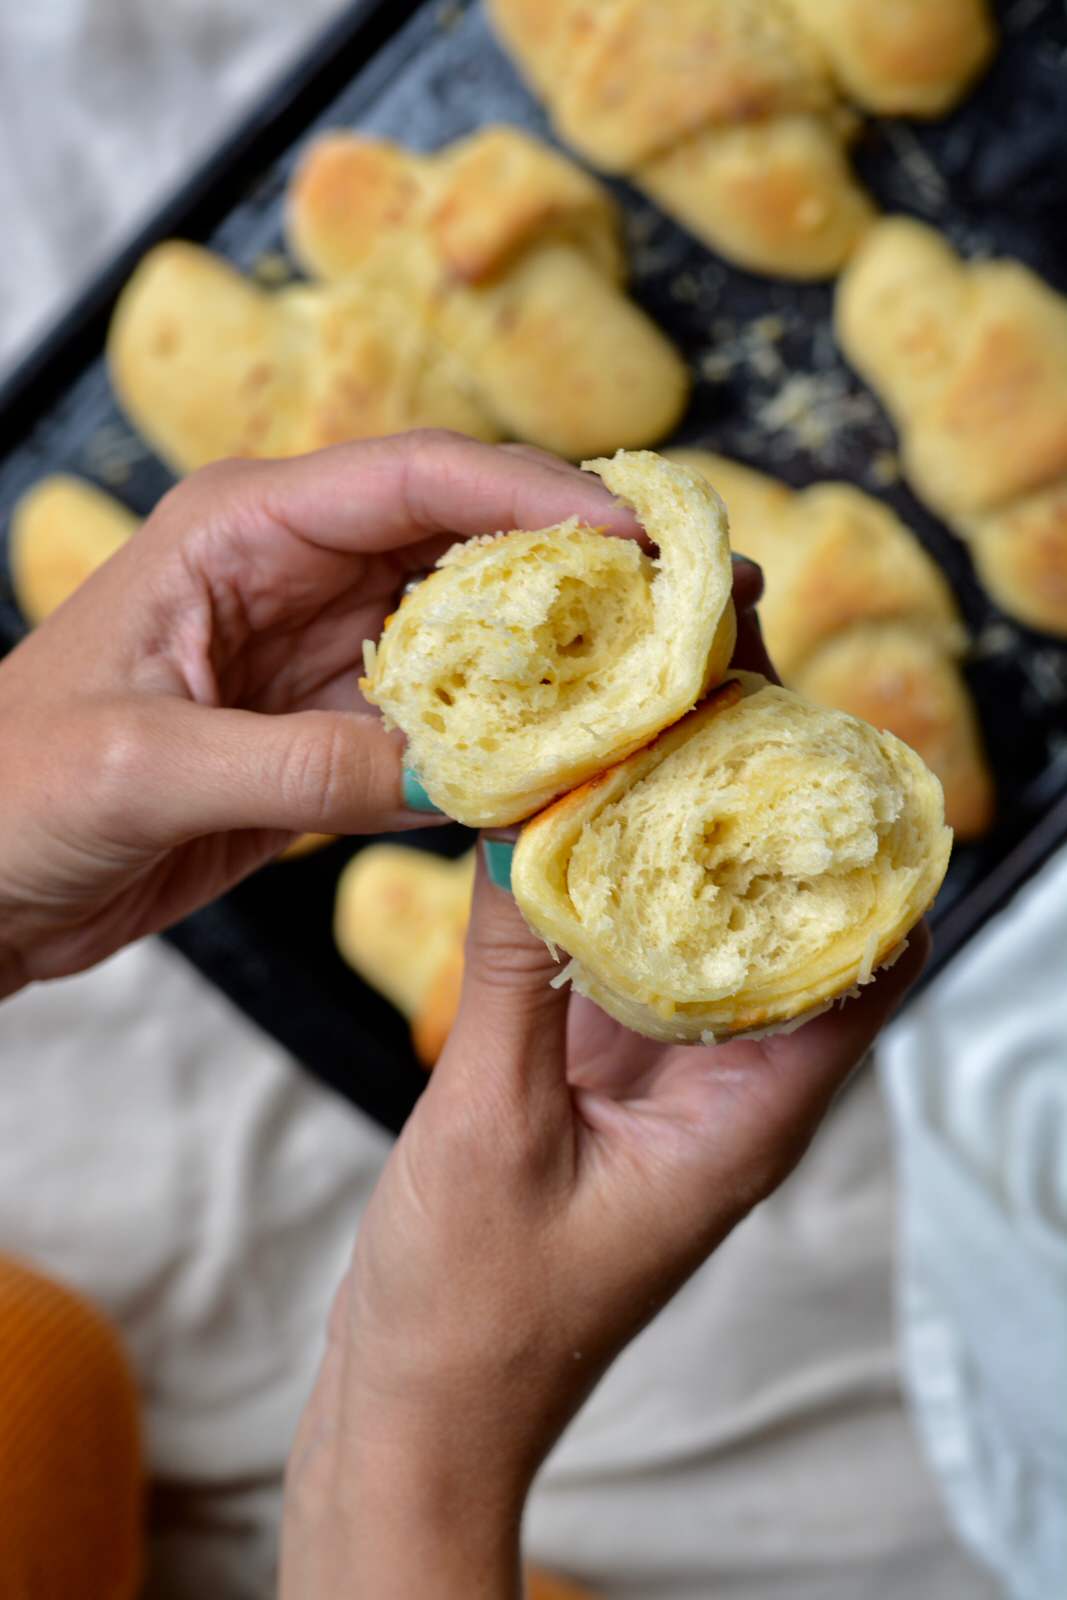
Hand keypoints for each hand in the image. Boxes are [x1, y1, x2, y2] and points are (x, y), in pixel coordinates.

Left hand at [0, 432, 638, 994]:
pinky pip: (451, 719)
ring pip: (478, 630)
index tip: (642, 542)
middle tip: (706, 595)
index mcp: (241, 526)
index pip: (418, 477)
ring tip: (680, 671)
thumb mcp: (148, 770)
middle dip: (591, 564)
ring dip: (573, 651)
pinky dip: (519, 736)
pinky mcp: (333, 728)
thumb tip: (467, 776)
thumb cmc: (11, 793)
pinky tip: (589, 752)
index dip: (540, 495)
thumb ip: (303, 765)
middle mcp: (297, 569)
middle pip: (473, 539)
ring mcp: (323, 649)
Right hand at [280, 585, 926, 1598]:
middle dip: (761, 802)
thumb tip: (523, 816)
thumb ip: (512, 972)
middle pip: (786, 924)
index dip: (862, 844)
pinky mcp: (605, 1078)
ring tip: (649, 713)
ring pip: (705, 932)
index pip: (870, 962)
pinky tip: (568, 816)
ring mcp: (668, 1081)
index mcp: (750, 1117)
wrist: (419, 1416)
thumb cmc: (468, 1316)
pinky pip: (629, 961)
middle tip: (714, 671)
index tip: (815, 732)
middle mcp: (730, 1089)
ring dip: (682, 832)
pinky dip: (609, 887)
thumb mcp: (487, 1128)